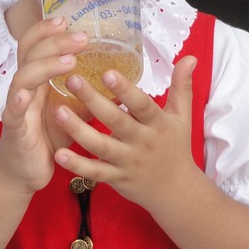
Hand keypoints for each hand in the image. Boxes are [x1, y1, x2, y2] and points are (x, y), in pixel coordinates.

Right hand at [0, 16, 87, 193]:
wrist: (25, 171)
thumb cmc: (48, 136)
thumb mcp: (73, 112)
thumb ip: (88, 95)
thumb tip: (119, 82)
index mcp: (37, 80)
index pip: (37, 45)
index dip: (48, 31)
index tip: (68, 19)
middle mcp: (24, 88)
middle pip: (32, 54)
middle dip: (56, 42)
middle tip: (82, 37)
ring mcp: (17, 106)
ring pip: (23, 77)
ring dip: (45, 66)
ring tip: (69, 61)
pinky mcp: (14, 129)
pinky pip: (12, 112)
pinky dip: (17, 102)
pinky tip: (25, 95)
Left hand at [52, 56, 198, 210]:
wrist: (176, 191)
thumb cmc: (176, 146)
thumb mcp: (183, 116)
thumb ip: (182, 86)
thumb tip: (191, 57)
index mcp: (158, 124)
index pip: (142, 104)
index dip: (125, 90)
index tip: (107, 72)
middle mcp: (142, 142)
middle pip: (116, 121)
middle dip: (94, 101)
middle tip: (72, 80)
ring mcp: (128, 162)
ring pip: (101, 146)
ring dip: (78, 130)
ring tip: (57, 112)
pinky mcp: (116, 179)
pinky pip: (95, 172)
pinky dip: (77, 166)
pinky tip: (58, 153)